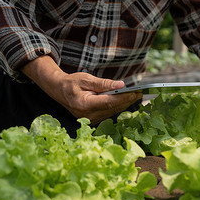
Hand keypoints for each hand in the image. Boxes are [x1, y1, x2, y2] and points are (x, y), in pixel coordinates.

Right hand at [21, 56, 141, 123]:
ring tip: (136, 95)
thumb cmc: (72, 83)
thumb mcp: (86, 79)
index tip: (135, 93)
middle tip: (140, 93)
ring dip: (125, 104)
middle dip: (127, 100)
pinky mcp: (93, 119)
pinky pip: (109, 113)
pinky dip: (118, 106)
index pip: (109, 102)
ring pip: (112, 112)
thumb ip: (104, 83)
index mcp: (84, 104)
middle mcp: (88, 115)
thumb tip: (120, 85)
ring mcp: (90, 119)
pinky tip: (126, 100)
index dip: (123, 98)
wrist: (59, 91)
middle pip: (113, 108)